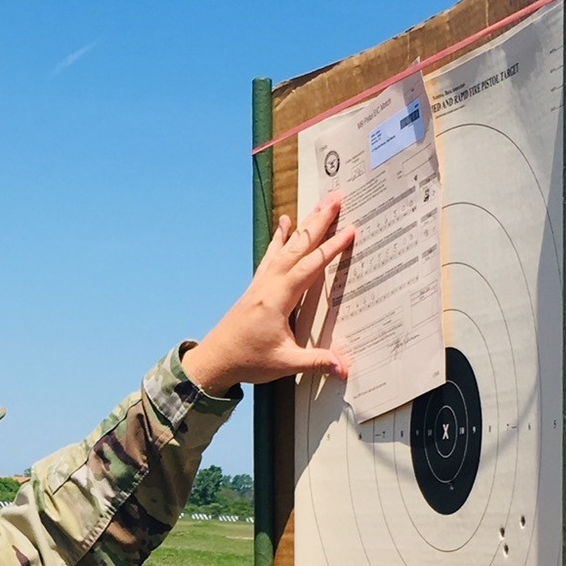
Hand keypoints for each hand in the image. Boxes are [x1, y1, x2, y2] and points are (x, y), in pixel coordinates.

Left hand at [181, 193, 354, 395]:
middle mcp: (269, 284)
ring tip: (317, 204)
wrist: (214, 361)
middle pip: (298, 246)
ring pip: (285, 246)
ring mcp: (261, 283)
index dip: (332, 248)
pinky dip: (279, 238)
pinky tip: (283, 224)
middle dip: (319, 221)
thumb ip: (316, 362)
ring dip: (303, 225)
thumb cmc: (247, 361)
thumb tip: (344, 367)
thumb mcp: (285, 363)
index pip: (311, 266)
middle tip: (335, 197)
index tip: (350, 229)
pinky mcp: (256, 287)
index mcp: (278, 299)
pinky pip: (271, 255)